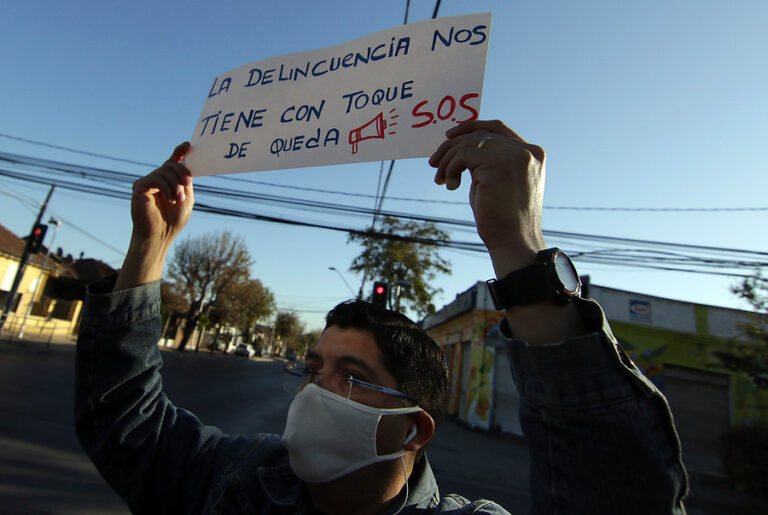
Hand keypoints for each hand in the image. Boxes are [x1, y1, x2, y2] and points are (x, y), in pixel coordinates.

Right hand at [130, 142, 193, 243]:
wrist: (161, 234)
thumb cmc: (173, 220)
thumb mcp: (186, 197)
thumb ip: (185, 181)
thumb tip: (185, 163)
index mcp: (169, 181)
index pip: (173, 162)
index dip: (179, 152)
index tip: (187, 145)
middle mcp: (157, 179)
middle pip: (171, 164)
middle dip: (181, 175)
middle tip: (185, 189)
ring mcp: (147, 182)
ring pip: (165, 171)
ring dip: (175, 185)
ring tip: (177, 200)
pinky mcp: (139, 186)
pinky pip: (156, 178)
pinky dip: (166, 188)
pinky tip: (170, 199)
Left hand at [429, 120, 546, 274]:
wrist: (514, 242)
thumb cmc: (503, 219)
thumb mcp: (498, 183)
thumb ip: (488, 162)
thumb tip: (459, 148)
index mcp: (532, 154)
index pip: (498, 128)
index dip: (472, 126)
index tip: (449, 136)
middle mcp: (527, 151)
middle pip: (480, 134)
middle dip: (452, 146)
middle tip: (434, 162)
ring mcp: (515, 156)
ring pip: (469, 143)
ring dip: (448, 159)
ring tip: (441, 178)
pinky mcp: (498, 165)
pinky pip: (463, 155)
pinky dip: (450, 167)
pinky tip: (450, 184)